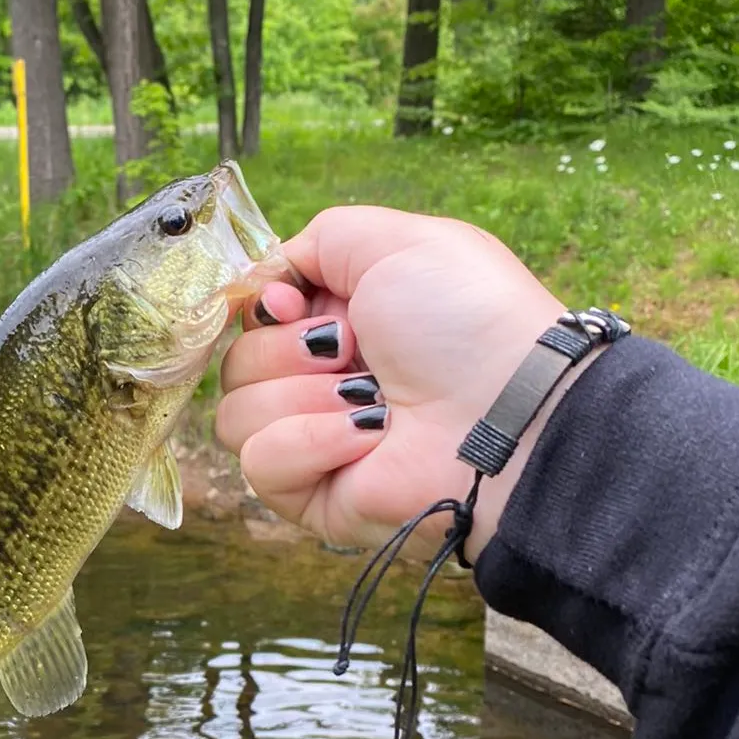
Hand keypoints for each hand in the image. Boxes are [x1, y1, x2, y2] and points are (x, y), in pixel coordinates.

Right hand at [217, 207, 570, 559]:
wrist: (503, 412)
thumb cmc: (466, 321)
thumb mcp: (398, 243)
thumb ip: (319, 241)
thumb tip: (266, 284)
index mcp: (339, 323)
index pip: (252, 317)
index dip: (263, 306)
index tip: (293, 302)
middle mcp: (321, 383)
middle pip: (235, 365)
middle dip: (289, 350)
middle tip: (354, 352)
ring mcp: (313, 444)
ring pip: (235, 415)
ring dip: (305, 396)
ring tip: (371, 402)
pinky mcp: (311, 498)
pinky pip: (261, 464)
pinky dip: (312, 441)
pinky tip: (367, 440)